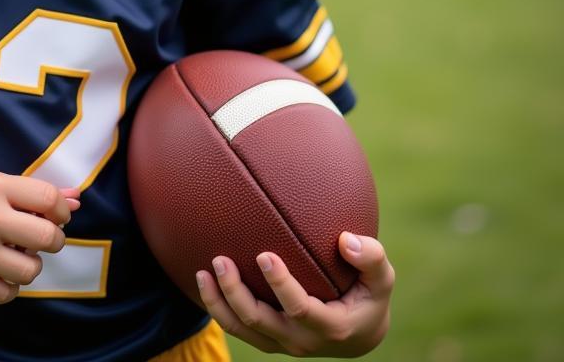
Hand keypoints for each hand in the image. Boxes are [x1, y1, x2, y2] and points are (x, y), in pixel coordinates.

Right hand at [0, 168, 78, 303]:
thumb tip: (77, 198)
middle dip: (53, 239)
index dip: (62, 210)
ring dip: (32, 264)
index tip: (55, 215)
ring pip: (30, 270)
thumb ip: (35, 192)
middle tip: (40, 237)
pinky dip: (11, 286)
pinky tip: (3, 271)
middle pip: (48, 237)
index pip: (50, 200)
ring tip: (18, 254)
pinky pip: (5, 293)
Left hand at [196, 233, 393, 356]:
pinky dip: (218, 309)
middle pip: (261, 321)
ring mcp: (283, 343)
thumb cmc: (368, 296)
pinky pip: (239, 329)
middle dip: (237, 293)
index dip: (280, 285)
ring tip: (201, 273)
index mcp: (331, 326)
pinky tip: (202, 282)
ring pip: (244, 329)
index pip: (299, 309)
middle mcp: (303, 341)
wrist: (359, 334)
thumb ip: (371, 258)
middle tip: (220, 260)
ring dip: (219, 303)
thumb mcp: (382, 279)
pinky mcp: (269, 340)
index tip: (264, 255)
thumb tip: (346, 240)